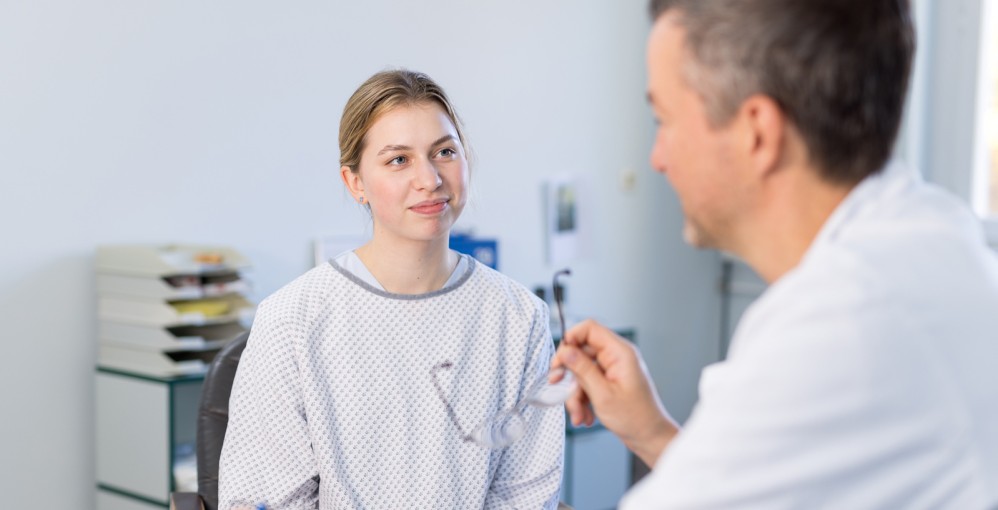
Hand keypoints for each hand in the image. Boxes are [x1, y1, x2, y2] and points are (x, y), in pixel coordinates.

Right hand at [552, 319, 678, 466]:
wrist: (649, 437)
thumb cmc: (635, 418)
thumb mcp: (603, 394)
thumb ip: (582, 370)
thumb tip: (565, 351)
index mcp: (620, 352)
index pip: (590, 328)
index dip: (570, 338)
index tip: (559, 358)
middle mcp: (616, 357)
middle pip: (581, 352)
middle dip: (569, 374)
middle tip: (557, 384)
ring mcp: (612, 369)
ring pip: (581, 371)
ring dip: (575, 393)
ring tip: (578, 414)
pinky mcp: (609, 381)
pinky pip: (587, 383)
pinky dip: (582, 399)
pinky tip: (585, 416)